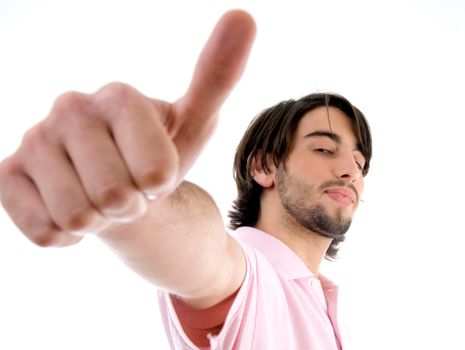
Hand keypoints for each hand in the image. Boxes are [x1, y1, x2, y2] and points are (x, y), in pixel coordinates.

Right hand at [0, 10, 255, 246]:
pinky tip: (70, 209)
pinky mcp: (6, 175)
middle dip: (129, 206)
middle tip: (128, 190)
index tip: (156, 173)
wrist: (117, 190)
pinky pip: (44, 230)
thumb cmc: (157, 159)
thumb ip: (218, 78)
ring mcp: (33, 140)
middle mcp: (70, 107)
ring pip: (77, 214)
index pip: (155, 171)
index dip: (160, 185)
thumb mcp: (194, 125)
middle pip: (113, 195)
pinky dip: (67, 235)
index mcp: (119, 95)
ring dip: (98, 221)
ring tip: (101, 199)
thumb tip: (244, 15)